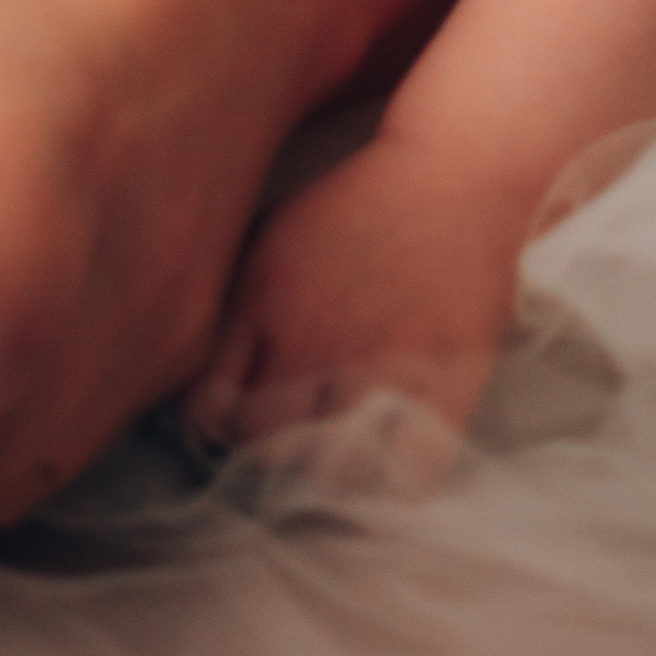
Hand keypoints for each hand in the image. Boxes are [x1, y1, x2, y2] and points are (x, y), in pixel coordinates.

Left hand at [186, 129, 528, 484]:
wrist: (453, 173)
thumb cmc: (356, 208)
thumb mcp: (271, 241)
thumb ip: (233, 315)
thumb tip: (202, 405)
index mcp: (262, 301)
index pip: (212, 408)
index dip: (218, 434)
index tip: (234, 434)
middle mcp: (312, 337)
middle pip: (267, 447)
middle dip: (273, 455)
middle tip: (294, 448)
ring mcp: (378, 362)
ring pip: (333, 469)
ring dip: (333, 474)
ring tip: (342, 456)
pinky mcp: (444, 379)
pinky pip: (409, 474)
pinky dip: (397, 482)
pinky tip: (392, 462)